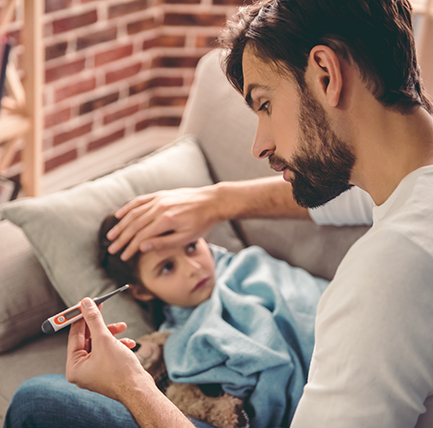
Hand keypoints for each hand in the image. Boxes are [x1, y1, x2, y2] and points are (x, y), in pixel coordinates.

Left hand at [66, 298, 194, 426]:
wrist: (139, 389)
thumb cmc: (119, 370)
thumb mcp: (104, 339)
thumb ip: (94, 320)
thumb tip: (85, 303)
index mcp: (74, 367)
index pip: (74, 335)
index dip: (80, 317)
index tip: (87, 303)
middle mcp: (82, 370)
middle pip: (88, 338)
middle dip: (100, 324)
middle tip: (103, 307)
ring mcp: (95, 371)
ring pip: (100, 343)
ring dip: (112, 333)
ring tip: (123, 327)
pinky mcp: (108, 370)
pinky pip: (109, 351)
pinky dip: (118, 344)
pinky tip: (129, 343)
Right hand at [106, 186, 221, 260]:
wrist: (213, 201)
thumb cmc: (202, 222)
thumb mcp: (186, 238)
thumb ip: (163, 243)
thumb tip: (142, 247)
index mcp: (166, 221)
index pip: (141, 236)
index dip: (130, 247)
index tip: (123, 257)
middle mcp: (159, 208)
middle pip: (134, 225)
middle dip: (121, 238)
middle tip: (112, 249)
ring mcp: (159, 200)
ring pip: (134, 213)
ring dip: (121, 225)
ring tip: (111, 235)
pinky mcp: (160, 195)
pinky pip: (140, 201)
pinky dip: (128, 208)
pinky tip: (120, 215)